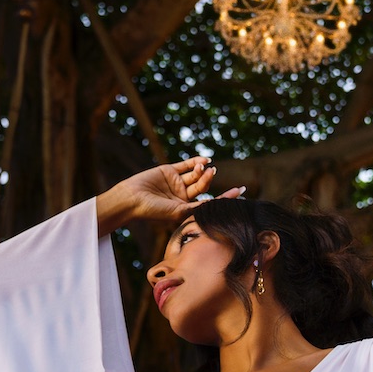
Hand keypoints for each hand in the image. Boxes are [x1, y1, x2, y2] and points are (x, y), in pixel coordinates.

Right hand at [95, 156, 243, 235]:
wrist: (132, 199)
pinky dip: (196, 161)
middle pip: (202, 186)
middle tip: (214, 172)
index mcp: (185, 209)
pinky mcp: (169, 171)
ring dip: (202, 170)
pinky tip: (205, 159)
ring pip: (195, 174)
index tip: (240, 193)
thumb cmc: (153, 211)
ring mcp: (175, 183)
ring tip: (205, 167)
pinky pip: (186, 165)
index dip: (224, 198)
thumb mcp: (179, 211)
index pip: (208, 202)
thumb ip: (197, 207)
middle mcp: (182, 196)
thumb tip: (217, 204)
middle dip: (210, 179)